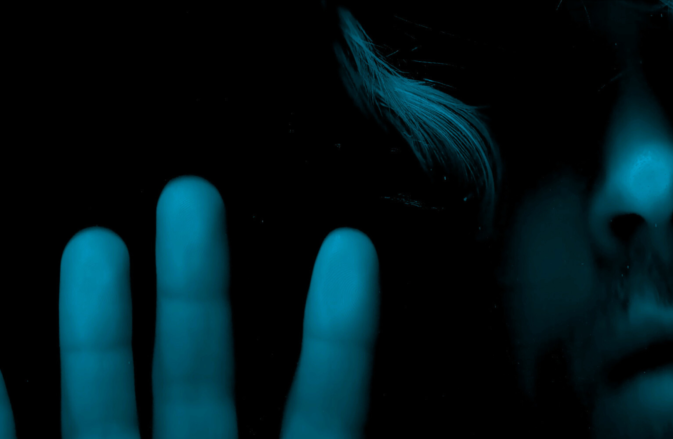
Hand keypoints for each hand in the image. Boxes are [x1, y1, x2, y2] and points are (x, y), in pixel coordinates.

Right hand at [0, 175, 379, 438]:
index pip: (326, 408)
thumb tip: (373, 424)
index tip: (349, 246)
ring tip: (94, 242)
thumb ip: (337, 429)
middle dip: (197, 288)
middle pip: (201, 377)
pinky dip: (5, 411)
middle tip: (194, 195)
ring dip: (96, 327)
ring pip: (108, 405)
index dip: (338, 335)